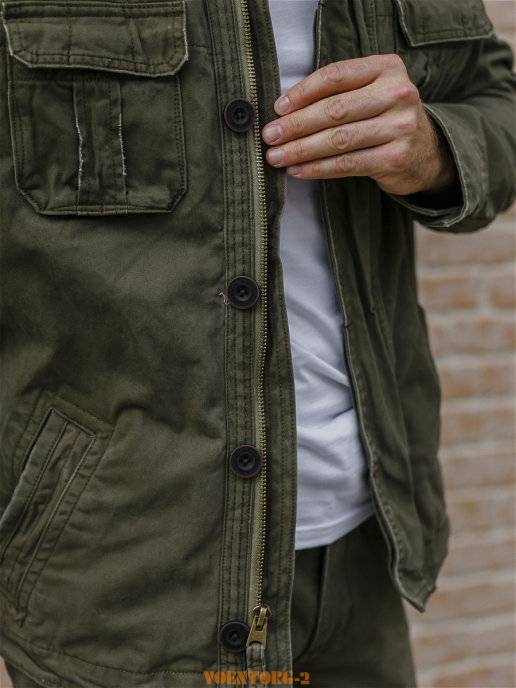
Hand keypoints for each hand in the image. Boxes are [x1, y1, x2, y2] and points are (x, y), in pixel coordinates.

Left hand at [261, 55, 456, 195]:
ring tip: (277, 157)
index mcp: (387, 68)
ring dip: (302, 150)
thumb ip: (337, 94)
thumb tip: (284, 112)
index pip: (336, 76)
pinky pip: (347, 164)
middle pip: (335, 110)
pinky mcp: (395, 158)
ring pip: (339, 139)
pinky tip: (298, 170)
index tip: (278, 109)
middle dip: (296, 125)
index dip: (303, 92)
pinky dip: (318, 168)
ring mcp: (399, 127)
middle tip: (270, 136)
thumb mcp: (369, 94)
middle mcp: (397, 94)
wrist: (424, 152)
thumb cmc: (383, 119)